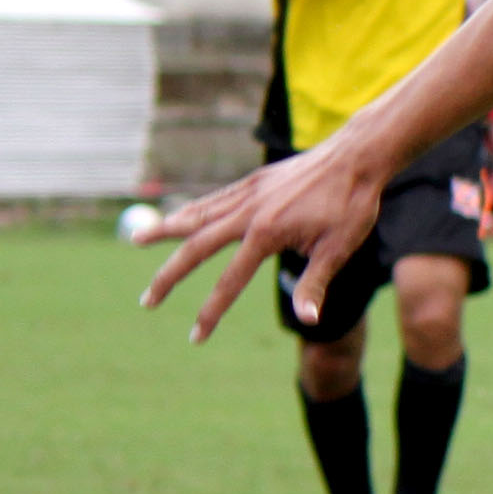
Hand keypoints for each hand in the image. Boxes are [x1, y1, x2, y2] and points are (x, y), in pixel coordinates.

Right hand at [136, 135, 388, 342]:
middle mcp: (248, 212)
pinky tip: (179, 218)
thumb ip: (315, 284)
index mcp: (266, 234)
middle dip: (168, 277)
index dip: (211, 313)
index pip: (229, 282)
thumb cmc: (352, 206)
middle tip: (146, 301)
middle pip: (195, 248)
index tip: (195, 337)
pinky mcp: (252, 181)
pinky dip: (191, 210)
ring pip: (196, 215)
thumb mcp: (338, 249)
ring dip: (164, 230)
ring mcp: (247, 193)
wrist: (356, 156)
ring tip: (136, 240)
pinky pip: (213, 200)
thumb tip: (307, 321)